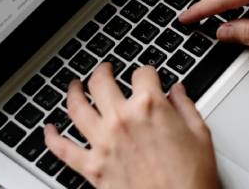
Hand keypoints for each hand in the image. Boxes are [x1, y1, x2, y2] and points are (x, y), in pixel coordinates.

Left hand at [44, 64, 217, 188]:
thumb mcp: (200, 135)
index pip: (142, 73)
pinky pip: (62, 149)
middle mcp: (122, 119)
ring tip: (75, 85)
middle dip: (103, 71)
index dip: (146, 73)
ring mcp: (103, 142)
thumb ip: (186, 107)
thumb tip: (178, 91)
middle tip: (104, 70)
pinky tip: (48, 129)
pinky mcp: (92, 167)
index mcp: (150, 107)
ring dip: (73, 92)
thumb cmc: (191, 180)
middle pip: (101, 82)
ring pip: (76, 107)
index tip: (147, 77)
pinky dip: (51, 137)